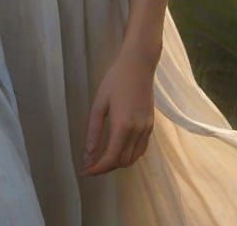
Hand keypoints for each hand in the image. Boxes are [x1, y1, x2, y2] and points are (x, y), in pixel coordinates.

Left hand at [80, 49, 156, 175]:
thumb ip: (94, 130)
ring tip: (102, 158)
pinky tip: (119, 149)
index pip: (111, 158)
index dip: (97, 169)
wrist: (139, 65)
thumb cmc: (115, 80)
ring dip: (118, 163)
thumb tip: (88, 154)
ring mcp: (147, 129)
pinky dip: (130, 155)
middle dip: (106, 167)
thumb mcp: (99, 103)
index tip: (85, 171)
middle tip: (91, 164)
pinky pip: (141, 149)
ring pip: (134, 158)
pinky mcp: (151, 125)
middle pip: (122, 161)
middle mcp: (138, 131)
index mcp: (123, 125)